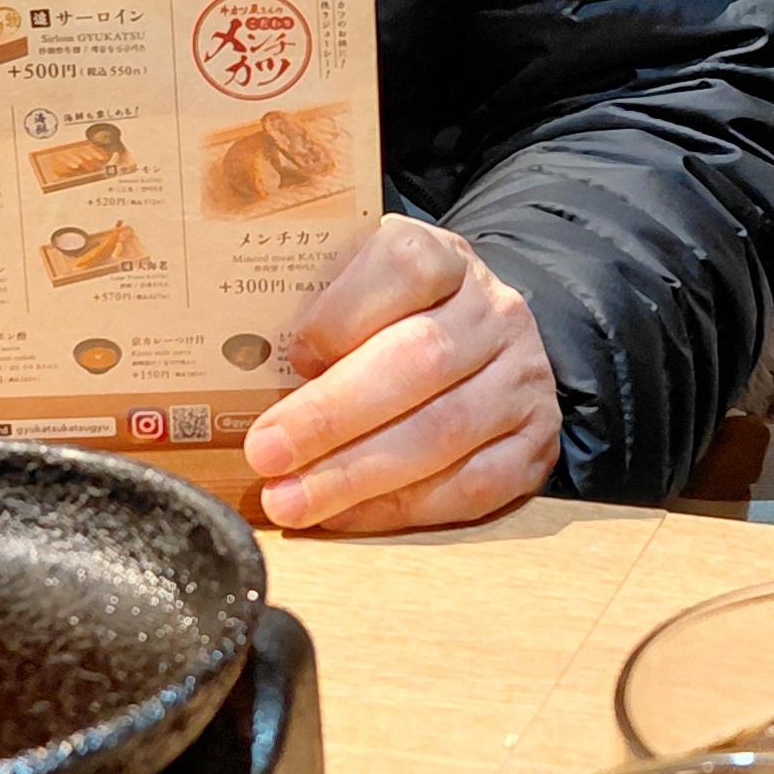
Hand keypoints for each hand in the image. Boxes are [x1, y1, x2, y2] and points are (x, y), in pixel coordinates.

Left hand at [240, 220, 560, 532]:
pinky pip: (474, 485)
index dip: (343, 313)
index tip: (293, 355)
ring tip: (292, 500)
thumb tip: (236, 369)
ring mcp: (524, 377)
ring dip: (357, 475)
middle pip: (417, 360)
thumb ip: (311, 309)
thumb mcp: (356, 287)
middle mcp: (494, 311)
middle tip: (266, 454)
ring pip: (444, 430)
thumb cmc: (391, 320)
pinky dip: (404, 508)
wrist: (482, 342)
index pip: (403, 267)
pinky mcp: (537, 441)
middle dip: (331, 416)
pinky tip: (348, 516)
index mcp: (444, 256)